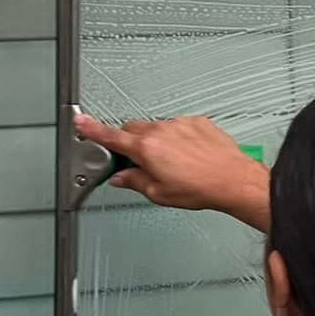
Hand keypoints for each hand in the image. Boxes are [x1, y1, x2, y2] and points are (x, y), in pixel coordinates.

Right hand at [74, 114, 271, 232]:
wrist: (233, 179)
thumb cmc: (201, 188)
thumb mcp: (159, 194)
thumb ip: (135, 182)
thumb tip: (122, 178)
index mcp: (146, 148)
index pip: (111, 136)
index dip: (92, 130)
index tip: (80, 121)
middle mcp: (161, 130)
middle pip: (133, 129)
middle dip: (131, 143)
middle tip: (138, 162)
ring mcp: (180, 123)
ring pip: (157, 128)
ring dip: (157, 141)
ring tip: (173, 163)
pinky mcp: (197, 122)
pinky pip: (179, 126)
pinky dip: (178, 138)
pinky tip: (189, 156)